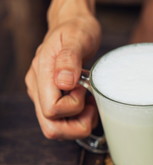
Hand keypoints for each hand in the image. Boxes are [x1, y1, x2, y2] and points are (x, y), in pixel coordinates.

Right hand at [25, 14, 100, 139]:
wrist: (73, 25)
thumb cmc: (76, 30)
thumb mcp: (77, 38)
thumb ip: (69, 59)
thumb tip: (64, 82)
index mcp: (41, 74)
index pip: (52, 109)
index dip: (74, 106)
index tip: (84, 89)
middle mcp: (39, 89)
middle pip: (51, 128)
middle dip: (77, 125)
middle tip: (91, 107)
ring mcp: (44, 96)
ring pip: (56, 129)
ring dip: (78, 124)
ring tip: (91, 105)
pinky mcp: (53, 99)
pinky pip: (62, 122)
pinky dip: (78, 119)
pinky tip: (88, 104)